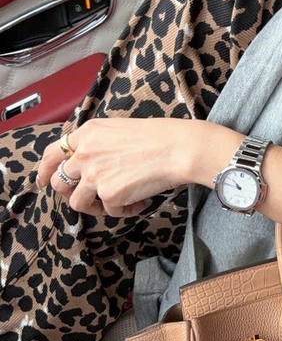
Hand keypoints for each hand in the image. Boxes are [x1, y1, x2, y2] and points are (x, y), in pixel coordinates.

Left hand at [37, 117, 220, 217]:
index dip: (45, 170)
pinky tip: (141, 201)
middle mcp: (84, 152)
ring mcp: (93, 174)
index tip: (44, 181)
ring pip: (78, 202)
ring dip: (97, 206)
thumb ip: (98, 144)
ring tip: (121, 200)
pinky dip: (124, 210)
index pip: (53, 153)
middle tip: (90, 197)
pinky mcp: (108, 194)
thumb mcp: (120, 129)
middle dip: (71, 193)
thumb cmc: (160, 136)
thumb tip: (90, 164)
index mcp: (88, 133)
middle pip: (59, 182)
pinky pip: (108, 211)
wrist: (179, 148)